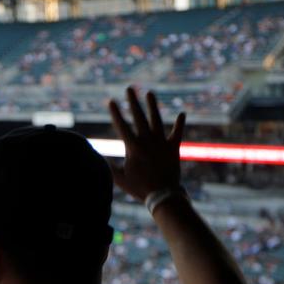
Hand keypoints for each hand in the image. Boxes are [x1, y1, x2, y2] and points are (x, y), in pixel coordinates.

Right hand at [108, 87, 185, 202]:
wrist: (163, 195)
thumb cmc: (139, 188)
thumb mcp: (120, 179)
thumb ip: (110, 166)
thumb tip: (101, 158)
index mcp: (133, 147)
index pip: (122, 125)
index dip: (116, 112)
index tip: (111, 100)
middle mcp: (147, 141)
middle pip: (139, 117)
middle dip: (133, 101)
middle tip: (129, 88)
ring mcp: (161, 143)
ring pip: (156, 120)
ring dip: (153, 106)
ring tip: (149, 93)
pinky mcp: (173, 147)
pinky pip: (177, 133)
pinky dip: (179, 124)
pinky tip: (182, 113)